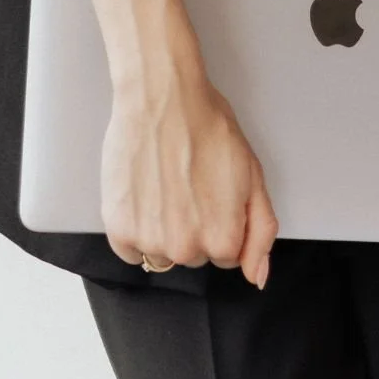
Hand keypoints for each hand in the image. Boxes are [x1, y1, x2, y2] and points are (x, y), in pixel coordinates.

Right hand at [100, 32, 278, 288]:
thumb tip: (257, 278)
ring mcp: (149, 241)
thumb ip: (260, 233)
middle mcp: (185, 249)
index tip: (213, 193)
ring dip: (163, 231)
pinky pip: (130, 251)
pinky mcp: (118, 229)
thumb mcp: (253, 176)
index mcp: (223, 240)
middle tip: (189, 184)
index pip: (227, 255)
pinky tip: (144, 195)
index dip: (222, 221)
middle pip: (194, 255)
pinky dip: (135, 229)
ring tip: (164, 187)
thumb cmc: (209, 129)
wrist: (163, 99)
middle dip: (195, 227)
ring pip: (162, 255)